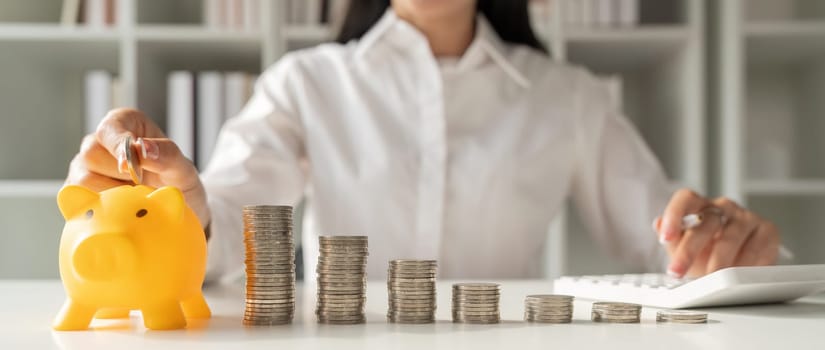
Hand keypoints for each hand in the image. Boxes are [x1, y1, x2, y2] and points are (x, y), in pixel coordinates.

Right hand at [65, 108, 209, 227]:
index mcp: (125, 123)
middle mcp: (100, 142)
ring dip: (114, 192)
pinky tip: (123, 205)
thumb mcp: (183, 169)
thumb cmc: (178, 183)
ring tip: (136, 194)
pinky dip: (103, 206)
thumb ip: (167, 155)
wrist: (176, 210)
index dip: (118, 146)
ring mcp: (86, 167)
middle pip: (91, 154)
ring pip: (83, 179)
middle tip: (144, 183)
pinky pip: (81, 199)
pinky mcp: (80, 191)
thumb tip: (142, 148)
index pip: (110, 128)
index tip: (131, 166)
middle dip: (120, 175)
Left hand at [653, 189, 779, 277]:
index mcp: (699, 205)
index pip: (685, 199)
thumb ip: (672, 238)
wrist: (736, 261)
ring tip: (708, 279)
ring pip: (731, 237)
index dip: (674, 215)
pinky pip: (755, 247)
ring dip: (718, 262)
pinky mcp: (767, 230)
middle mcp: (723, 207)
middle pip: (706, 223)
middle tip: (678, 271)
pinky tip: (735, 276)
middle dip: (689, 250)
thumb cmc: (704, 251)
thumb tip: (658, 224)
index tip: (665, 237)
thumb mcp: (682, 247)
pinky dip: (743, 265)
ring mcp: (746, 217)